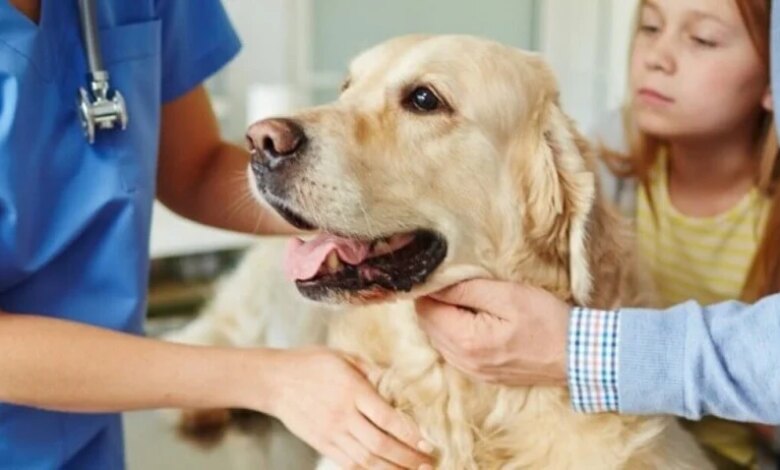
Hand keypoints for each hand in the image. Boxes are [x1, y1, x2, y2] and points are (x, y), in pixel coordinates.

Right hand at [257, 348, 433, 469]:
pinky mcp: (321, 444)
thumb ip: (373, 371)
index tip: (428, 442)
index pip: (386, 418)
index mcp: (351, 390)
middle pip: (379, 444)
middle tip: (428, 463)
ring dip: (392, 469)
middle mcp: (342, 415)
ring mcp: (330, 433)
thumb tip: (401, 384)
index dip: (410, 434)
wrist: (274, 380)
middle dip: (407, 457)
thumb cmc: (312, 363)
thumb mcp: (345, 357)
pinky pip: (348, 464)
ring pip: (365, 460)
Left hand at [415, 279, 569, 385]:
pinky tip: (473, 319)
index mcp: (466, 341)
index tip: (442, 274)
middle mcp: (464, 362)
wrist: (578, 355)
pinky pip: (455, 351)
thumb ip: (467, 290)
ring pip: (439, 339)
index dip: (430, 289)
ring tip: (466, 298)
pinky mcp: (484, 375)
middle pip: (429, 326)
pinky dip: (455, 332)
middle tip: (454, 282)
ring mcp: (473, 372)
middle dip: (435, 302)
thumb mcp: (507, 295)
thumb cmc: (546, 320)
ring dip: (445, 318)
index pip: (426, 311)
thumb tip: (435, 284)